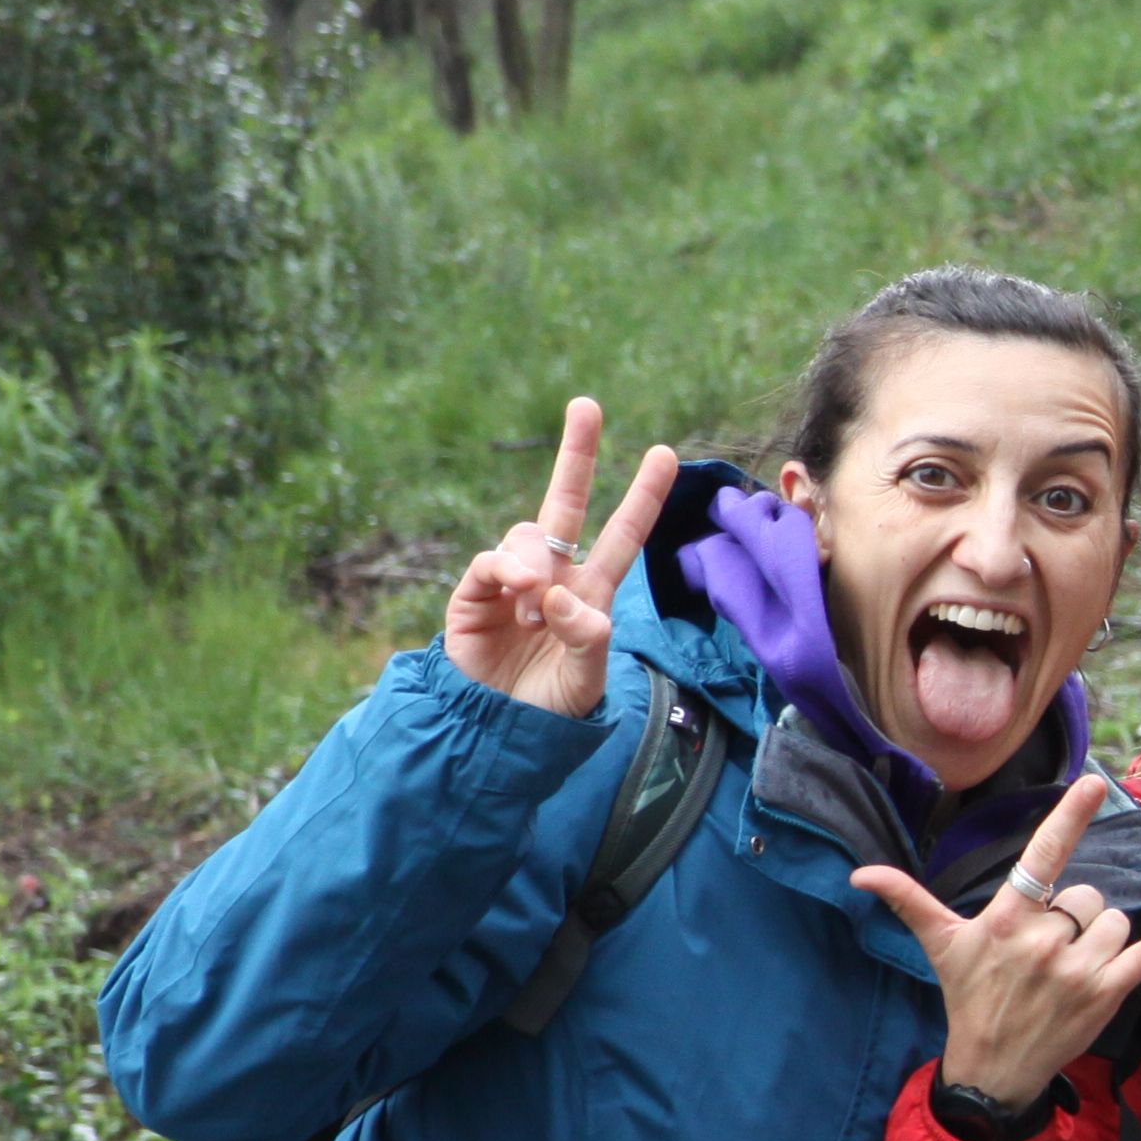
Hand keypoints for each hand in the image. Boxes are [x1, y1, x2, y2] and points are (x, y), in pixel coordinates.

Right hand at [445, 399, 679, 717]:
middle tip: (587, 406)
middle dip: (577, 454)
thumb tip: (558, 594)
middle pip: (566, 503)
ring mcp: (512, 582)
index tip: (665, 453)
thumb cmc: (550, 708)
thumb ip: (586, 639)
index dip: (642, 497)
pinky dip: (509, 569)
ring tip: (537, 613)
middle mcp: (554, 577)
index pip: (622, 536)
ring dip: (538, 563)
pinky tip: (521, 595)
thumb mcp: (586, 681)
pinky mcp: (475, 594)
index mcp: (591, 593)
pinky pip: (491, 561)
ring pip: (529, 535)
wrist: (497, 734)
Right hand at [853, 774, 1140, 1105]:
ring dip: (1100, 938)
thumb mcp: (940, 946)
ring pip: (1113, 921)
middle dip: (1073, 917)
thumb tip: (859, 875)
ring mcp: (1078, 969)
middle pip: (1085, 897)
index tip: (1094, 783)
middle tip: (1047, 952)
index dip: (1069, 817)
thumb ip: (908, 900)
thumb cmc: (968, 997)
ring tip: (1071, 968)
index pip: (1042, 857)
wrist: (992, 1069)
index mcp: (1007, 919)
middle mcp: (1044, 940)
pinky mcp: (1107, 994)